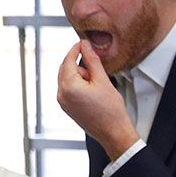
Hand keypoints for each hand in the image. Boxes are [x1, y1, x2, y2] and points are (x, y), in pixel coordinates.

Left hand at [56, 40, 138, 159]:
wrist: (113, 133)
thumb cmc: (110, 111)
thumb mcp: (102, 80)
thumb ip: (92, 60)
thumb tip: (86, 45)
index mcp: (68, 87)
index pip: (67, 60)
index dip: (76, 49)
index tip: (84, 43)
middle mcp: (61, 95)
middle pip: (65, 68)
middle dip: (78, 63)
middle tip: (94, 63)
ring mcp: (63, 103)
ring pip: (67, 78)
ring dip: (80, 75)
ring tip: (97, 84)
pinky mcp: (67, 108)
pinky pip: (69, 89)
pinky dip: (78, 84)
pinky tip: (93, 90)